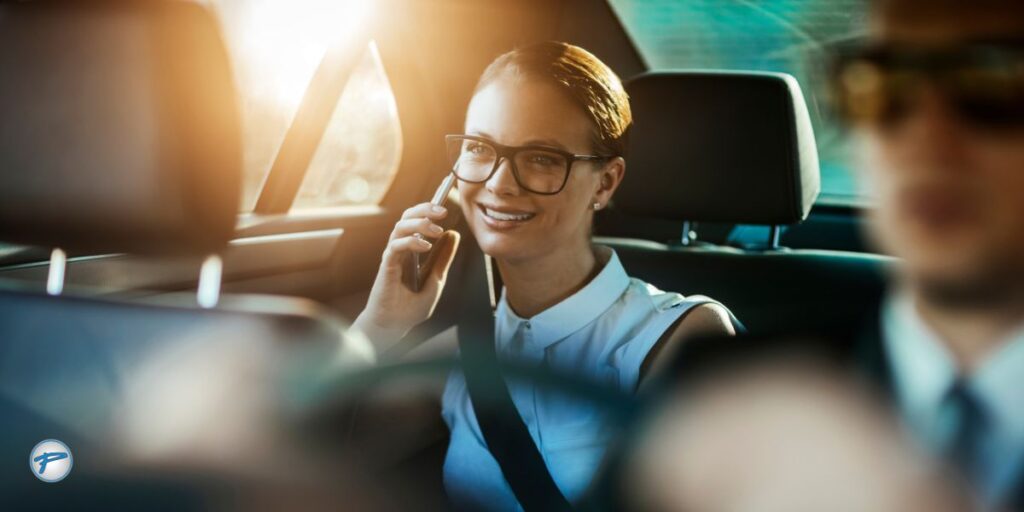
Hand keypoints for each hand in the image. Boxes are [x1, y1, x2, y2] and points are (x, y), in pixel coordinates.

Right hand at [353, 203, 460, 347]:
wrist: (393, 328)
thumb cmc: (410, 308)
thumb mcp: (436, 281)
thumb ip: (443, 258)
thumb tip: (454, 234)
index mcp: (411, 250)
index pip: (418, 221)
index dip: (429, 208)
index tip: (446, 199)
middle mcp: (400, 249)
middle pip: (407, 217)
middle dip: (425, 209)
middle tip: (444, 210)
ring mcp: (392, 256)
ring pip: (400, 226)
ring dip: (420, 223)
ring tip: (437, 229)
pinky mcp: (386, 266)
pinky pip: (395, 246)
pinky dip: (411, 242)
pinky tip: (426, 246)